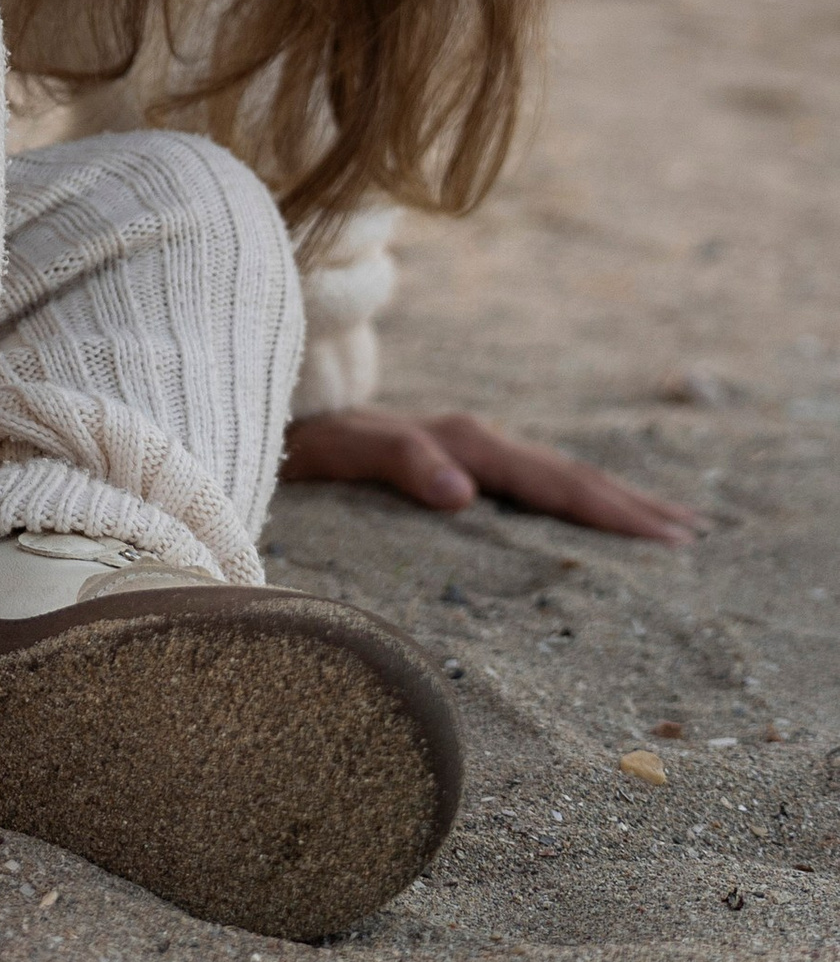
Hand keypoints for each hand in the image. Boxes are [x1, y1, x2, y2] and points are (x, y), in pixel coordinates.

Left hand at [281, 404, 699, 546]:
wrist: (267, 422)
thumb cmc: (302, 447)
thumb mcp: (341, 453)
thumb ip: (398, 462)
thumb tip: (464, 493)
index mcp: (462, 444)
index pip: (553, 483)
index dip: (610, 511)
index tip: (666, 539)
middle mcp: (473, 441)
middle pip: (568, 476)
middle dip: (631, 506)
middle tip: (694, 538)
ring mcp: (467, 450)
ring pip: (556, 475)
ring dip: (612, 499)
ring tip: (668, 524)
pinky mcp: (454, 462)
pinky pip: (529, 482)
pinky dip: (572, 497)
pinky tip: (588, 515)